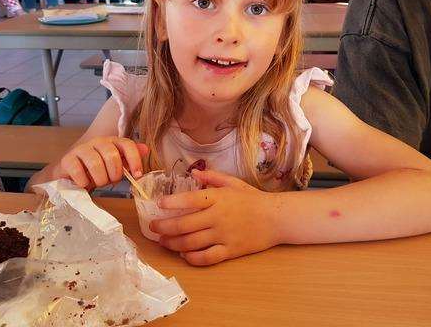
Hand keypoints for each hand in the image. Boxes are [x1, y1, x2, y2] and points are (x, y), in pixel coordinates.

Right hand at [49, 137, 147, 189]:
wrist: (72, 176)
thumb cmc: (97, 171)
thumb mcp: (116, 166)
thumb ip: (129, 158)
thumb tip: (145, 149)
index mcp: (112, 142)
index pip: (127, 145)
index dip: (135, 160)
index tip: (137, 175)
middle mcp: (97, 142)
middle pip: (111, 155)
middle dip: (114, 174)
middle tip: (111, 180)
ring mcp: (81, 149)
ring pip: (96, 163)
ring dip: (100, 179)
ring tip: (98, 183)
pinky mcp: (67, 159)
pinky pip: (78, 171)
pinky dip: (84, 181)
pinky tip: (84, 183)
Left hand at [151, 170, 278, 265]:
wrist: (276, 218)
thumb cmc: (253, 199)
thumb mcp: (233, 183)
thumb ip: (212, 177)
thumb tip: (193, 173)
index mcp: (218, 198)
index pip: (190, 200)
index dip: (172, 202)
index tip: (158, 204)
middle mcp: (218, 217)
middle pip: (184, 225)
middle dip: (164, 227)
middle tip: (153, 227)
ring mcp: (223, 236)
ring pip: (191, 243)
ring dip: (173, 243)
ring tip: (163, 241)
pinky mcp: (229, 251)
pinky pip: (206, 258)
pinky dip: (192, 258)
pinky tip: (183, 254)